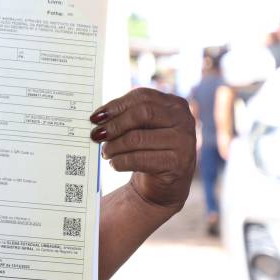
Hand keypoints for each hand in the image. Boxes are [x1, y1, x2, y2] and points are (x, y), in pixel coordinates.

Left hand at [91, 88, 195, 209]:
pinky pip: (140, 159)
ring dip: (114, 146)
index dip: (116, 105)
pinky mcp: (178, 163)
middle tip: (96, 135)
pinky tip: (114, 163)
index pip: (142, 96)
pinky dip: (121, 161)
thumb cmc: (149, 149)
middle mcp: (184, 120)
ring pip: (138, 138)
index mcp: (174, 104)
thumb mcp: (142, 128)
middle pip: (142, 113)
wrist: (166, 183)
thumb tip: (98, 117)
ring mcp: (184, 141)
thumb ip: (126, 117)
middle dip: (115, 125)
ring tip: (105, 152)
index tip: (96, 117)